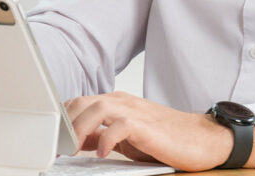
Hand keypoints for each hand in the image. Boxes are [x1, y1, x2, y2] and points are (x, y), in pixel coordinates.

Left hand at [63, 92, 254, 171]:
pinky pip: (120, 125)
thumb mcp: (127, 137)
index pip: (79, 102)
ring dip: (79, 128)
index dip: (61, 118)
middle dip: (65, 122)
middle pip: (82, 102)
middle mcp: (122, 102)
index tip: (51, 138)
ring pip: (97, 109)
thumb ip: (102, 135)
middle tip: (57, 146)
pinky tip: (103, 153)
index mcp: (116, 103)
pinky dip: (107, 138)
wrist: (203, 139)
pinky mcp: (146, 125)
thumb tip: (78, 140)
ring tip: (73, 148)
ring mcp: (135, 111)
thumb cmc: (167, 138)